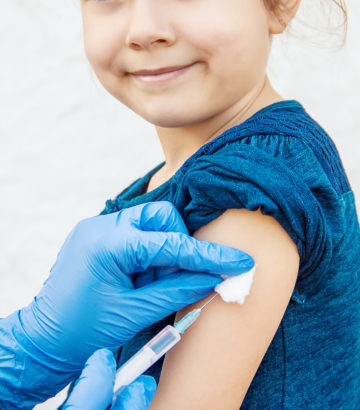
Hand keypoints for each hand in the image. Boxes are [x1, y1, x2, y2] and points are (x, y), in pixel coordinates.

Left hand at [0, 201, 252, 405]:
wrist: (45, 340)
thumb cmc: (84, 332)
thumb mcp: (136, 313)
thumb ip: (180, 290)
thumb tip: (216, 277)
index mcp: (107, 244)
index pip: (172, 243)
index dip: (209, 255)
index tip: (240, 261)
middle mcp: (101, 226)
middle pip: (162, 218)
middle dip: (179, 246)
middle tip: (179, 278)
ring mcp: (98, 228)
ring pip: (151, 224)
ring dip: (164, 253)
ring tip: (151, 285)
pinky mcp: (99, 236)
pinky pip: (137, 234)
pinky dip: (149, 255)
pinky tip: (141, 279)